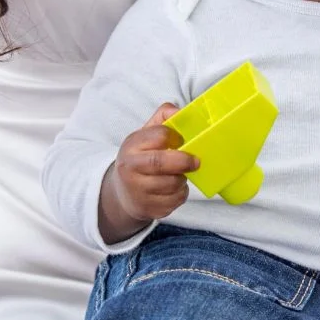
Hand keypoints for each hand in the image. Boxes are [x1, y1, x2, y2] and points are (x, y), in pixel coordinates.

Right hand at [98, 103, 197, 242]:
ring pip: (171, 184)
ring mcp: (137, 191)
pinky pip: (174, 201)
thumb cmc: (141, 158)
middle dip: (183, 161)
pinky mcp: (148, 209)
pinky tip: (173, 189)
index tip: (182, 140)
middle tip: (195, 162)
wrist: (123, 193)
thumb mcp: (145, 135)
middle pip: (160, 163)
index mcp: (131, 146)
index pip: (158, 135)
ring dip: (182, 179)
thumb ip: (163, 118)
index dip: (175, 137)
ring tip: (178, 174)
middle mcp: (129, 168)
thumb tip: (179, 110)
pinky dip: (180, 194)